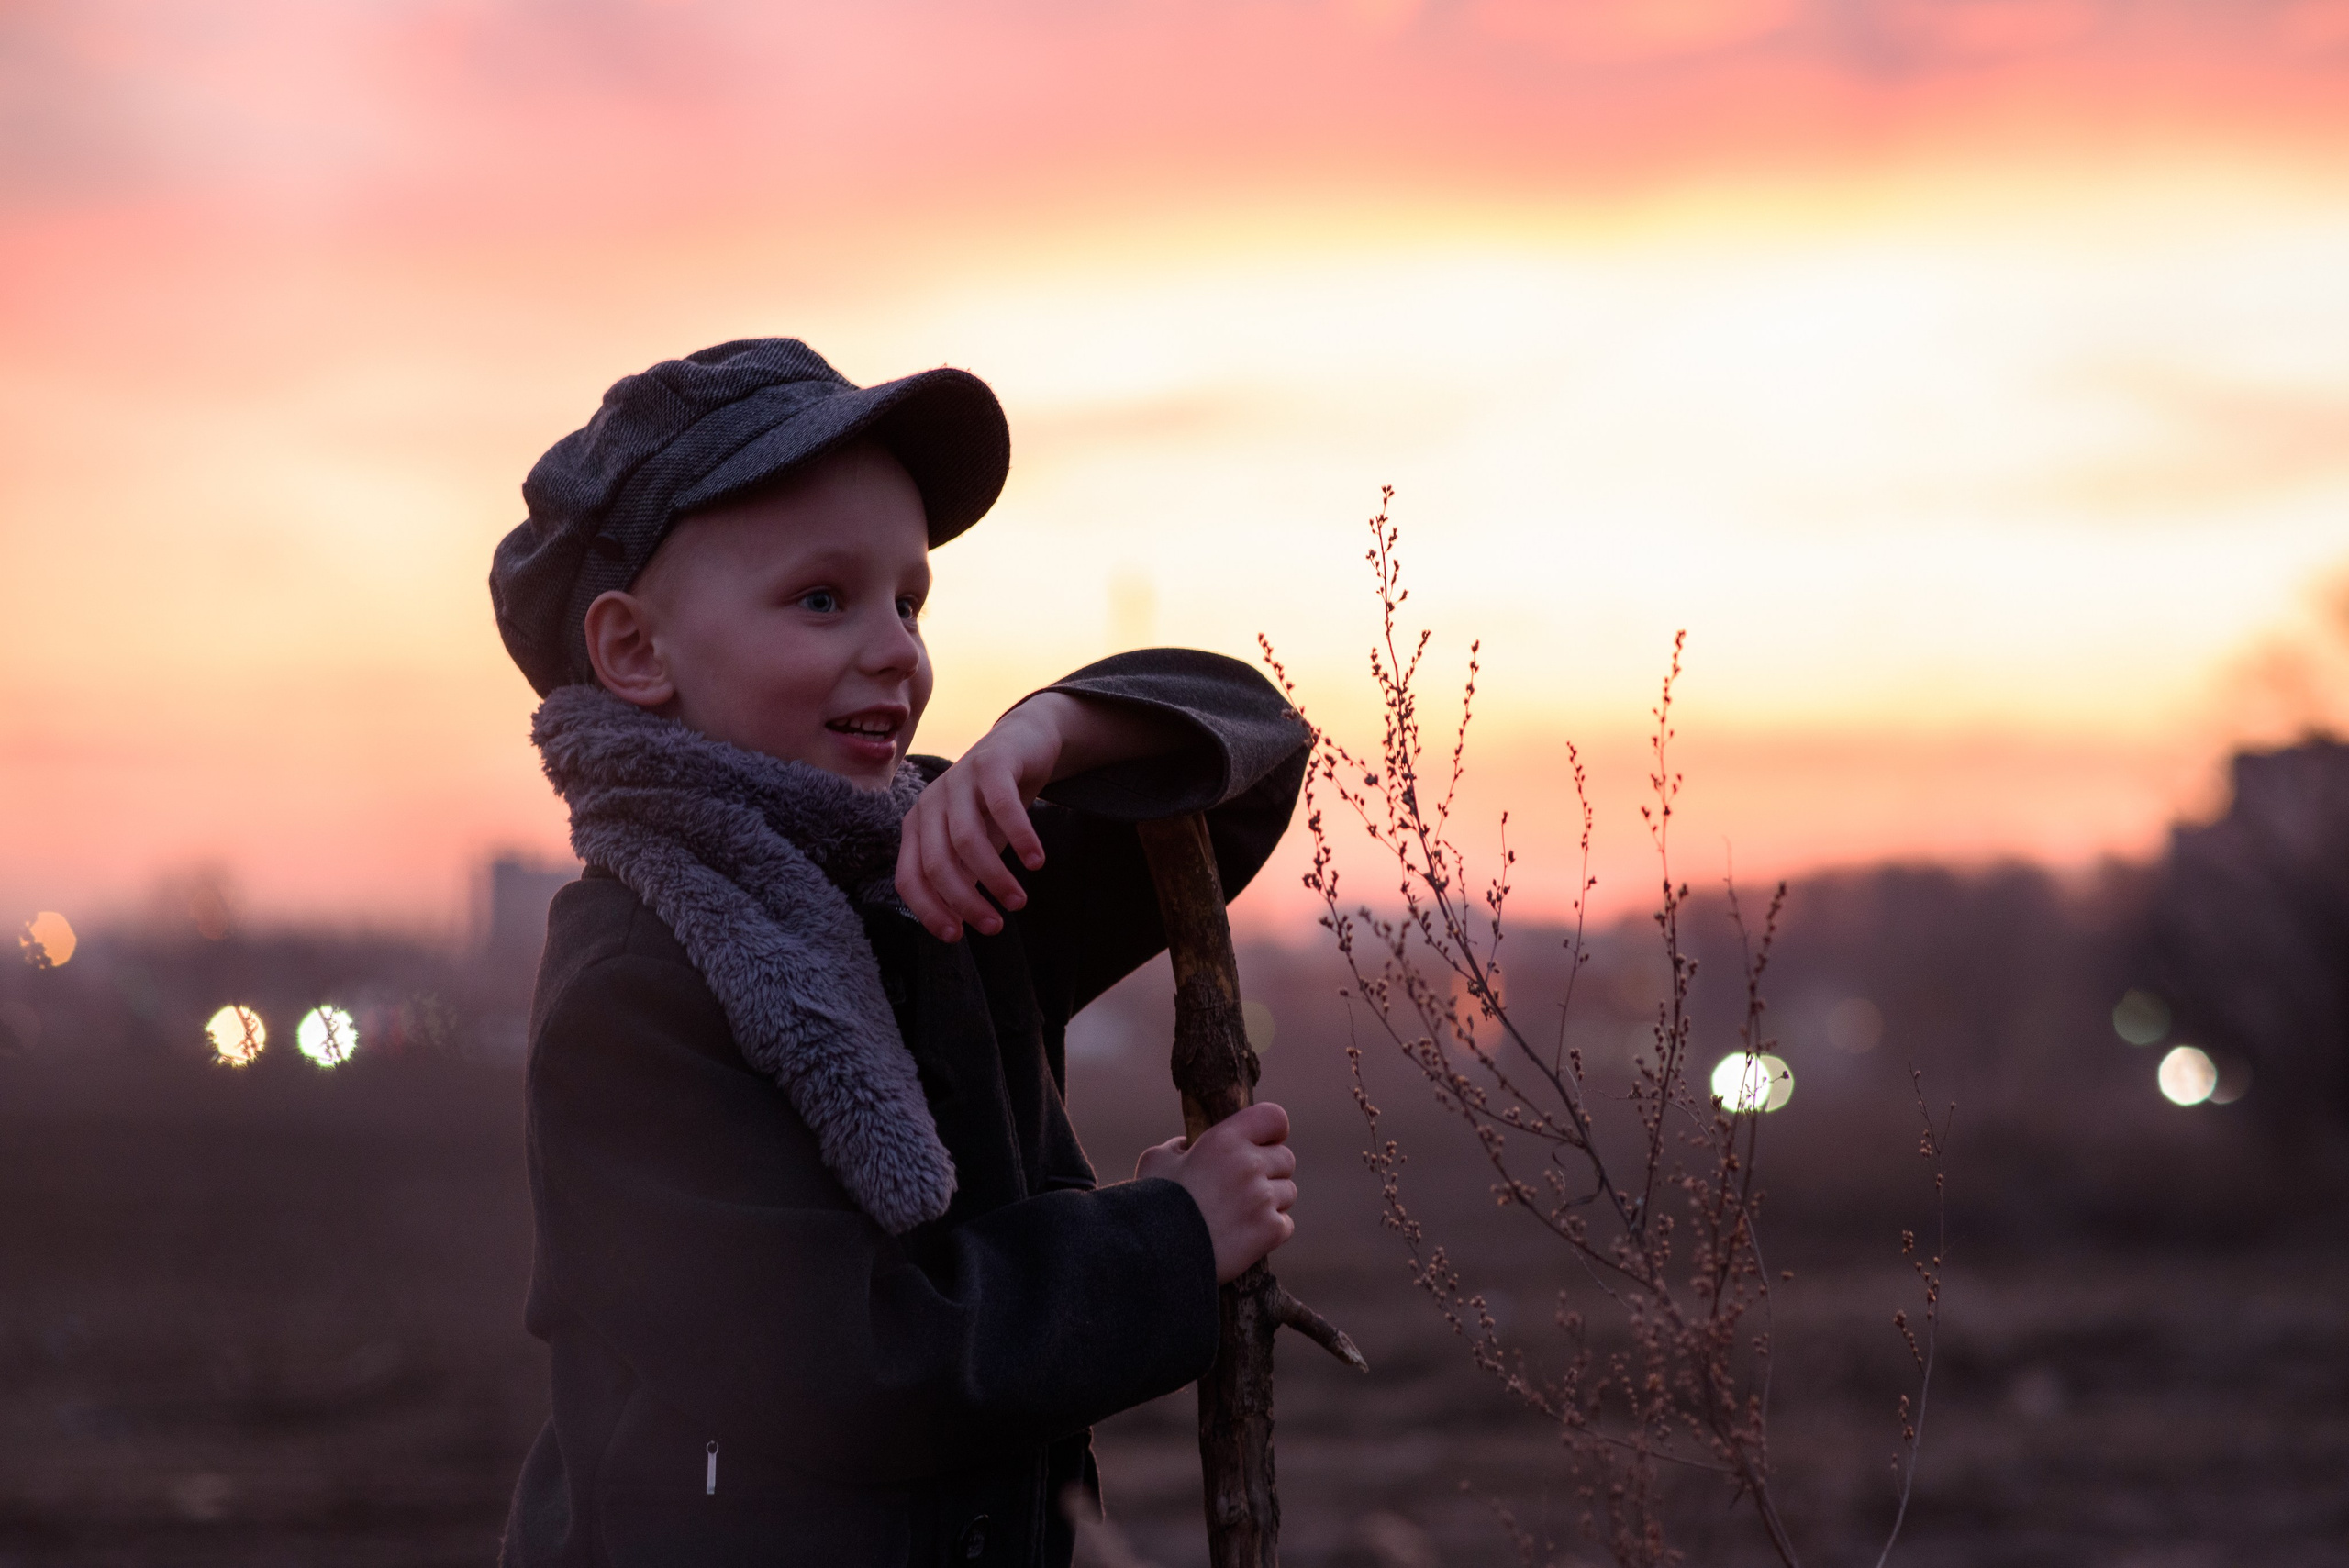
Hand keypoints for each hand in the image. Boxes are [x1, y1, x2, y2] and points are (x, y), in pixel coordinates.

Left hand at [895, 700, 1064, 941]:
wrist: (1025, 744)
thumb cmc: (994, 803)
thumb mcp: (974, 843)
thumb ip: (962, 875)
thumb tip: (958, 923)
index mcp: (918, 825)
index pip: (909, 878)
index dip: (929, 911)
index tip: (957, 936)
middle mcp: (930, 802)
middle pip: (937, 863)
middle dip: (965, 901)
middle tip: (995, 926)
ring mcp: (958, 780)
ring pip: (966, 839)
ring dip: (994, 876)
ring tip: (1019, 901)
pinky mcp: (991, 763)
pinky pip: (1002, 806)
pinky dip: (1020, 838)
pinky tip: (1037, 862)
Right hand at [1136, 1102, 1296, 1284]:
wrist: (1157, 1254)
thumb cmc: (1152, 1205)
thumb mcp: (1156, 1160)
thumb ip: (1180, 1147)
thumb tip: (1190, 1148)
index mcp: (1224, 1140)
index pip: (1274, 1117)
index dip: (1272, 1131)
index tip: (1263, 1143)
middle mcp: (1249, 1164)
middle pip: (1286, 1159)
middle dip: (1270, 1171)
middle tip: (1244, 1187)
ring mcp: (1263, 1198)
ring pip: (1288, 1193)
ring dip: (1271, 1202)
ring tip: (1241, 1214)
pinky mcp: (1270, 1231)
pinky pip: (1285, 1224)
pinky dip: (1270, 1230)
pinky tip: (1244, 1235)